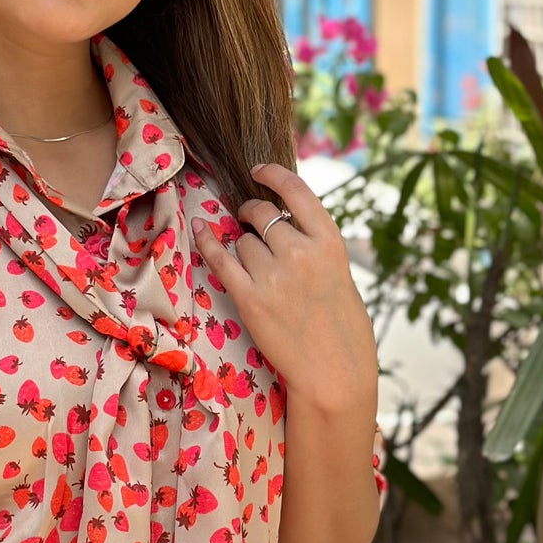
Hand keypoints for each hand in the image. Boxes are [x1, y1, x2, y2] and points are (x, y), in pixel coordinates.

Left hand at [193, 163, 377, 409]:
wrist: (334, 372)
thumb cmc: (342, 327)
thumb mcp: (340, 273)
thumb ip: (313, 245)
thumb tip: (280, 223)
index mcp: (329, 242)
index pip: (295, 191)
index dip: (272, 175)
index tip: (258, 171)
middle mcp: (301, 252)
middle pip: (261, 215)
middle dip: (251, 214)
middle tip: (248, 221)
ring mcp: (273, 275)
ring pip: (242, 240)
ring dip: (243, 246)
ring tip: (257, 267)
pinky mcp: (250, 299)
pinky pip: (220, 259)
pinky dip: (208, 242)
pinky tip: (201, 229)